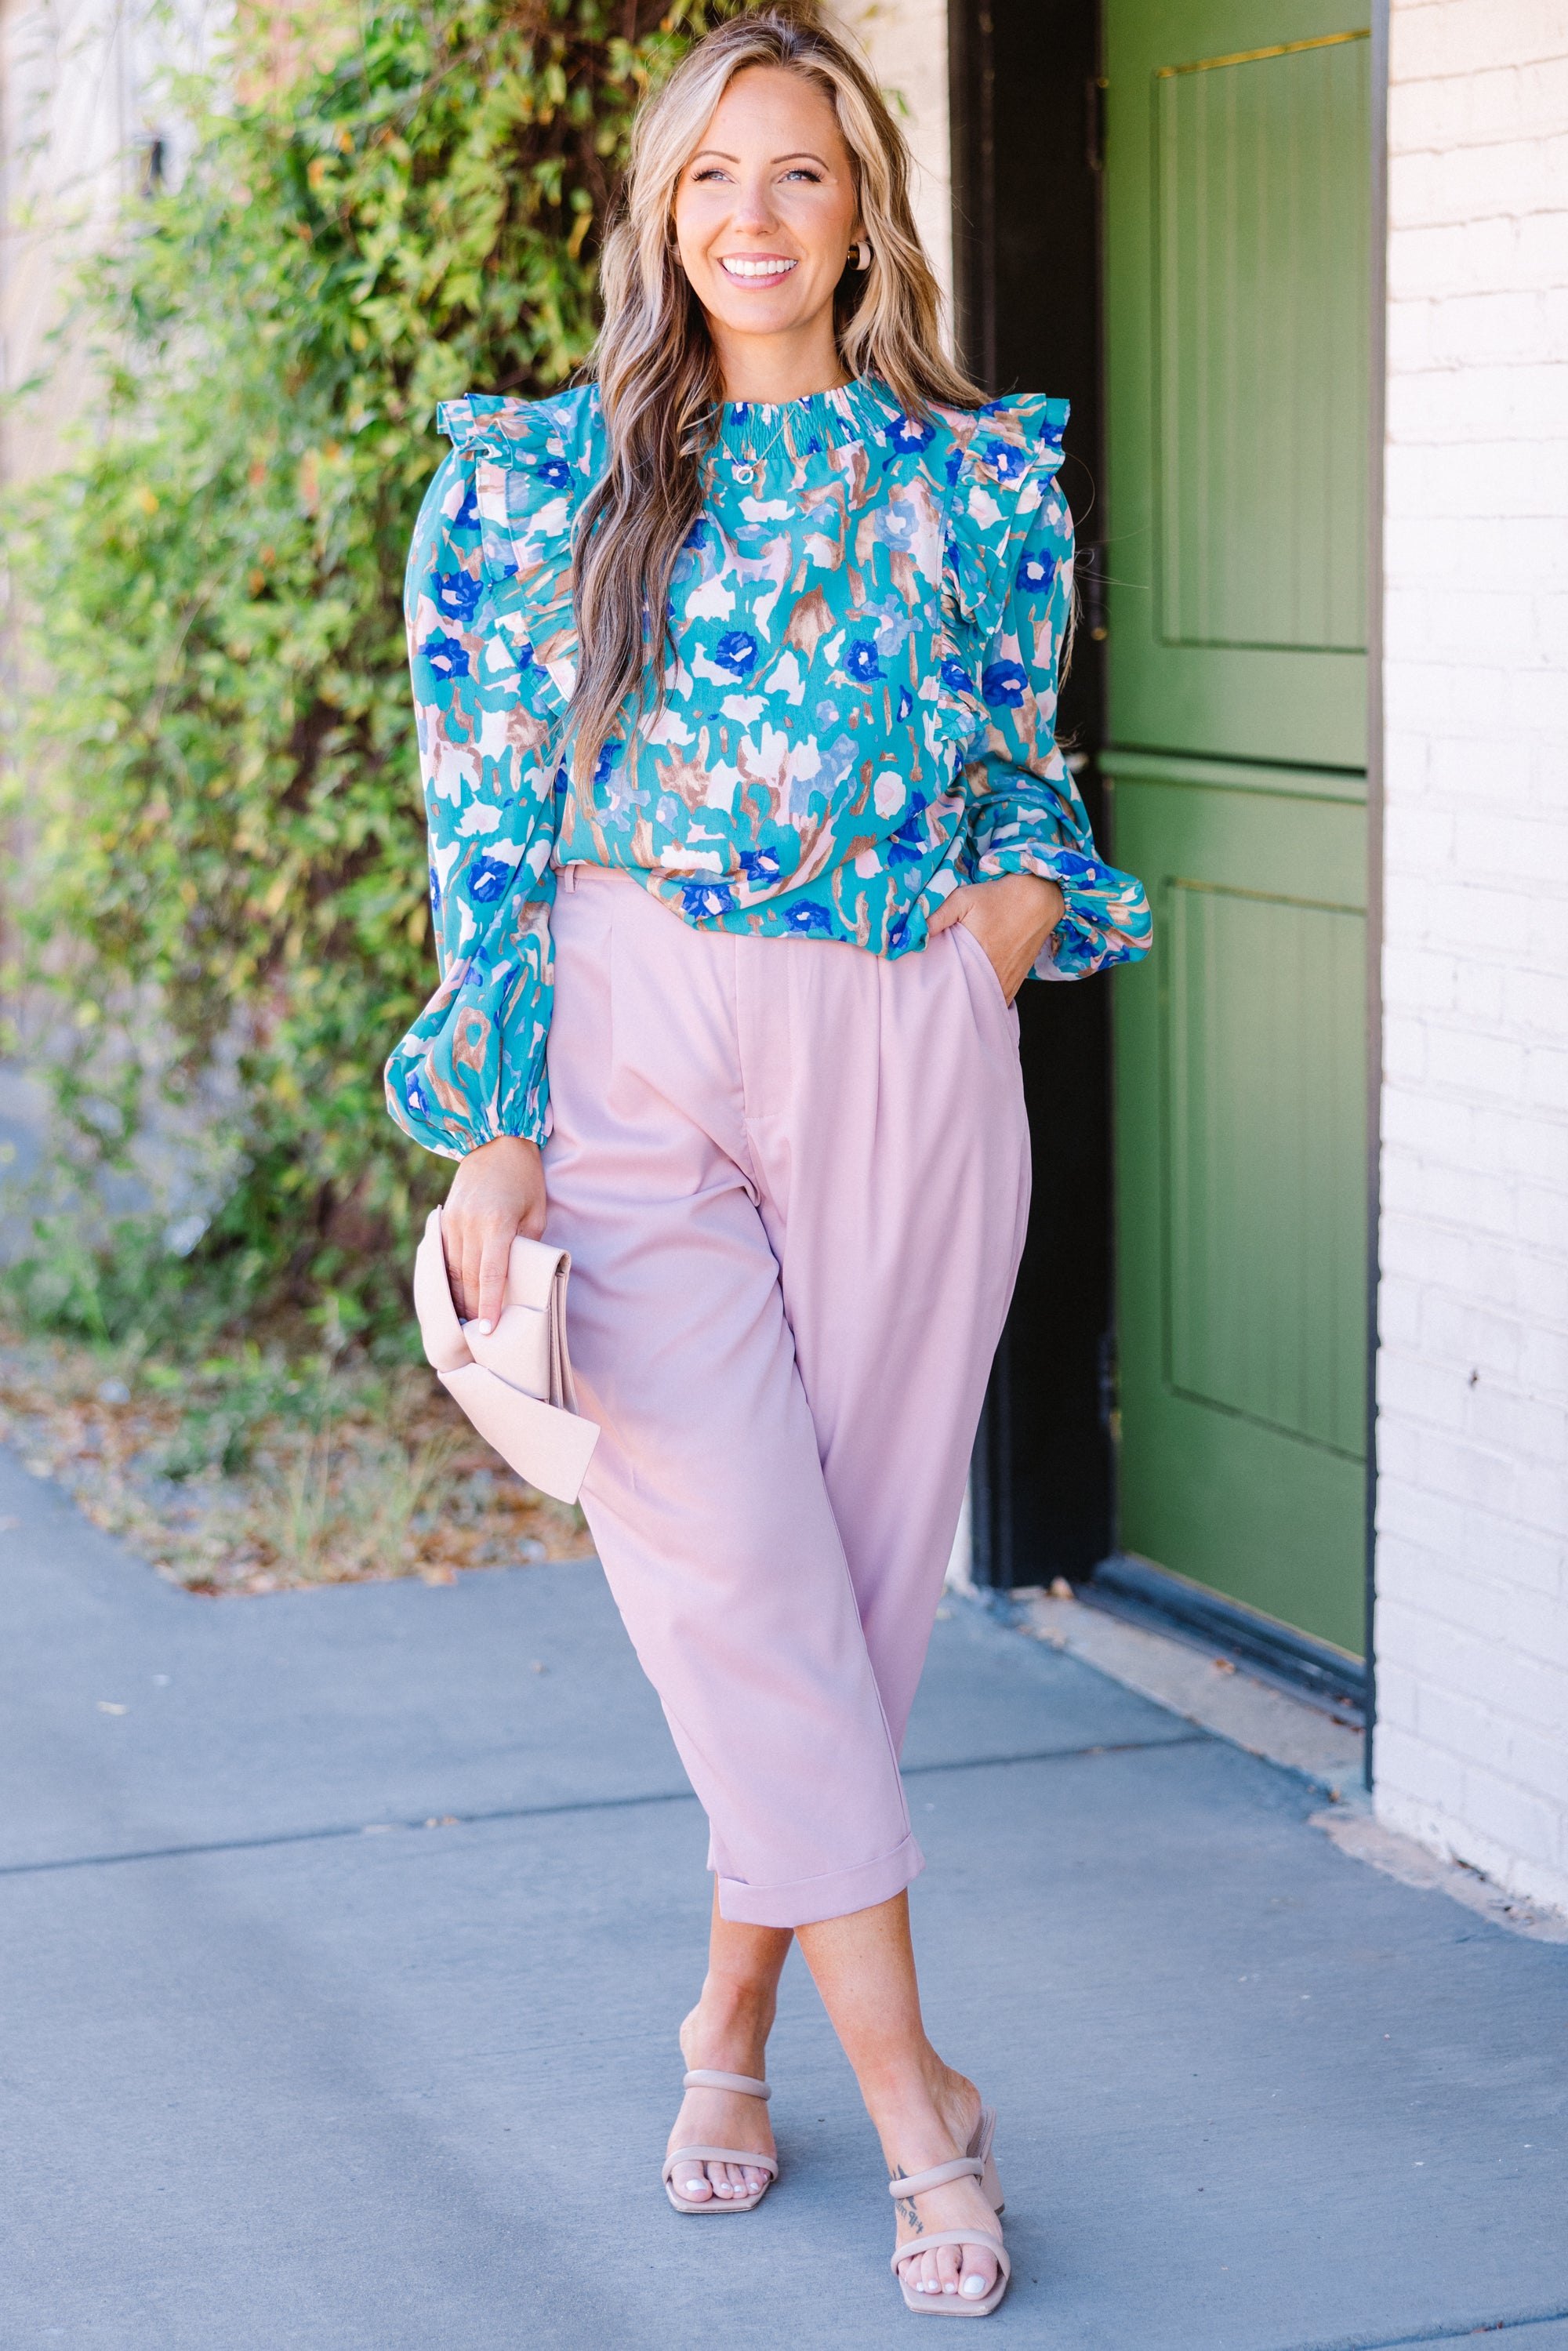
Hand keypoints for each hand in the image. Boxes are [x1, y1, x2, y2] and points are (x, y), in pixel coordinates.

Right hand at [441, 1135, 547, 1332]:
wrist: (494, 1139)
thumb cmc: (524, 1177)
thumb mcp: (536, 1211)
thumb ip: (526, 1245)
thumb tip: (519, 1277)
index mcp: (496, 1224)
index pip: (491, 1275)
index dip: (490, 1305)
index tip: (488, 1330)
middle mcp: (469, 1225)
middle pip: (469, 1278)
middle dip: (473, 1309)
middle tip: (477, 1337)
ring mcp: (452, 1221)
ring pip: (452, 1271)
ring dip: (458, 1297)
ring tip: (465, 1322)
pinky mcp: (444, 1218)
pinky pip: (444, 1256)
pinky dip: (448, 1278)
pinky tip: (453, 1295)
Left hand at [928, 872, 1065, 1003]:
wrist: (1038, 897)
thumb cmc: (998, 897)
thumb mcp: (964, 898)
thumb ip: (937, 915)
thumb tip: (913, 933)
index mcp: (978, 957)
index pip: (951, 985)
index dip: (937, 987)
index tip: (927, 984)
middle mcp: (995, 974)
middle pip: (967, 997)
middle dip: (951, 996)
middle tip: (937, 990)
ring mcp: (1007, 980)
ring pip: (983, 1001)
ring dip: (970, 999)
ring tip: (954, 993)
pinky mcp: (1016, 981)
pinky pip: (998, 1000)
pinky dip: (985, 999)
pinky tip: (974, 993)